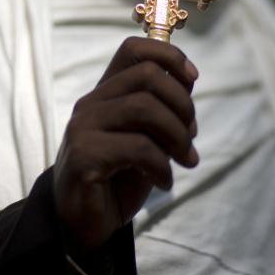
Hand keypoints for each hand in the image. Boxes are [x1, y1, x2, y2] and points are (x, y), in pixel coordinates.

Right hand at [53, 36, 197, 256]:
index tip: (193, 78)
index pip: (133, 49)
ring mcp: (84, 126)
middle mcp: (91, 102)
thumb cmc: (118, 178)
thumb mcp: (147, 139)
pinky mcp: (84, 154)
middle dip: (182, 102)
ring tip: (186, 159)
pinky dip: (162, 165)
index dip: (169, 55)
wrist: (81, 225)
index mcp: (106, 93)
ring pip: (144, 106)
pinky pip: (138, 147)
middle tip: (192, 134)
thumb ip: (162, 112)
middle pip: (147, 74)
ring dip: (177, 135)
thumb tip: (188, 86)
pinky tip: (164, 182)